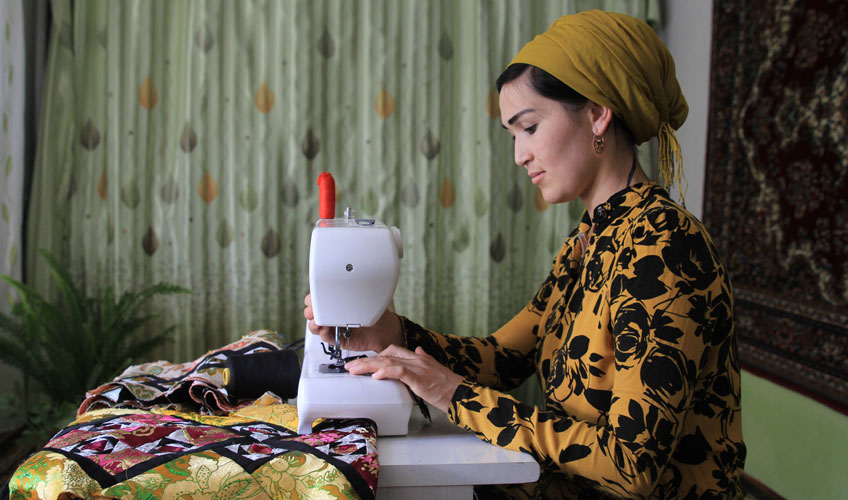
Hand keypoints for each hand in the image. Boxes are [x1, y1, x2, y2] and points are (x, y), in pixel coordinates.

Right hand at [303, 293, 403, 352]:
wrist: (383, 329)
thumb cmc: (374, 311)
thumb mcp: (364, 296)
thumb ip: (353, 290)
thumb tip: (346, 281)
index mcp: (335, 302)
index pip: (317, 298)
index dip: (313, 297)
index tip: (314, 296)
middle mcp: (332, 314)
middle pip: (312, 311)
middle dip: (310, 309)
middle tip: (314, 308)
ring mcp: (333, 327)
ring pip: (315, 325)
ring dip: (313, 322)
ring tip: (317, 320)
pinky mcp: (337, 339)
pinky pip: (325, 337)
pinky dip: (323, 332)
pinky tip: (325, 328)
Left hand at [345, 345, 464, 413]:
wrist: (462, 394)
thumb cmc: (449, 387)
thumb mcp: (435, 369)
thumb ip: (424, 359)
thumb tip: (419, 350)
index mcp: (419, 357)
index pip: (392, 351)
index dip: (375, 356)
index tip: (362, 363)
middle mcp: (417, 359)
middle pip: (386, 354)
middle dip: (366, 360)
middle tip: (351, 367)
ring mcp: (418, 367)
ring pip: (388, 361)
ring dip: (368, 365)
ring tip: (355, 371)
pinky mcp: (419, 378)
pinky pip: (399, 371)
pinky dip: (385, 372)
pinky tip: (375, 376)